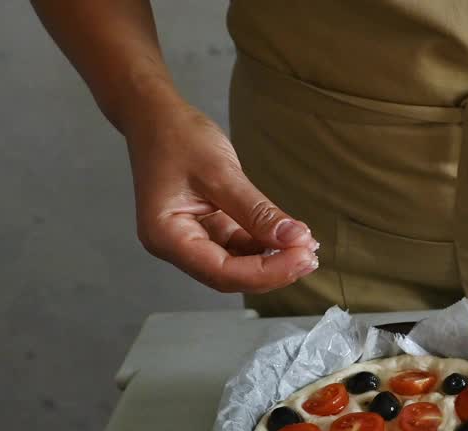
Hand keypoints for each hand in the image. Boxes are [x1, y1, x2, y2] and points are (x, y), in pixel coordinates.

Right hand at [123, 100, 317, 293]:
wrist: (157, 117)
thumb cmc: (177, 137)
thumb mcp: (221, 172)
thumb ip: (256, 212)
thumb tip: (295, 240)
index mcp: (166, 236)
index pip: (221, 272)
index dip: (266, 272)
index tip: (302, 258)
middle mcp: (176, 245)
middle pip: (230, 276)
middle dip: (272, 270)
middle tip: (310, 256)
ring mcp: (192, 239)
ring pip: (237, 265)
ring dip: (272, 260)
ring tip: (305, 246)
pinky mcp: (208, 229)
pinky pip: (239, 247)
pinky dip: (264, 245)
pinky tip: (289, 237)